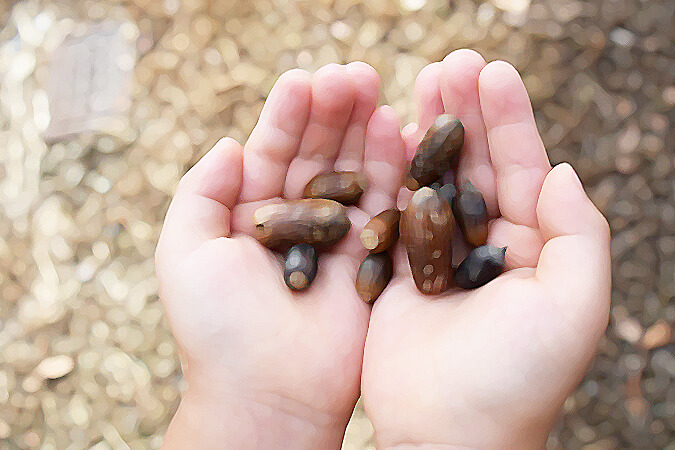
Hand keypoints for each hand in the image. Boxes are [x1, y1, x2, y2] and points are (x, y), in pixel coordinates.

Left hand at [155, 63, 406, 447]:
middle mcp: (299, 222)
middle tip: (353, 74)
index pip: (273, 152)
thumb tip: (230, 143)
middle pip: (319, 155)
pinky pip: (386, 206)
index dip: (288, 115)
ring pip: (355, 172)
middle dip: (334, 112)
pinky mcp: (373, 260)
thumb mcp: (183, 251)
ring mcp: (339, 240)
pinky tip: (398, 130)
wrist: (268, 392)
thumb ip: (201, 192)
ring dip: (365, 130)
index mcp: (252, 215)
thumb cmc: (217, 327)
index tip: (305, 79)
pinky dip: (393, 169)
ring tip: (375, 88)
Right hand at [361, 50, 611, 448]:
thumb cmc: (519, 376)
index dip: (510, 120)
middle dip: (467, 112)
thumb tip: (563, 169)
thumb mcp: (576, 306)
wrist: (450, 434)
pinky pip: (395, 211)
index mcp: (537, 249)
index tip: (493, 70)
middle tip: (453, 59)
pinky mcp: (397, 273)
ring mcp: (441, 258)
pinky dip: (391, 172)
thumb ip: (581, 234)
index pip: (525, 170)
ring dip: (429, 130)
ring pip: (435, 179)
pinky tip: (385, 132)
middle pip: (477, 165)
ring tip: (422, 80)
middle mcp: (490, 248)